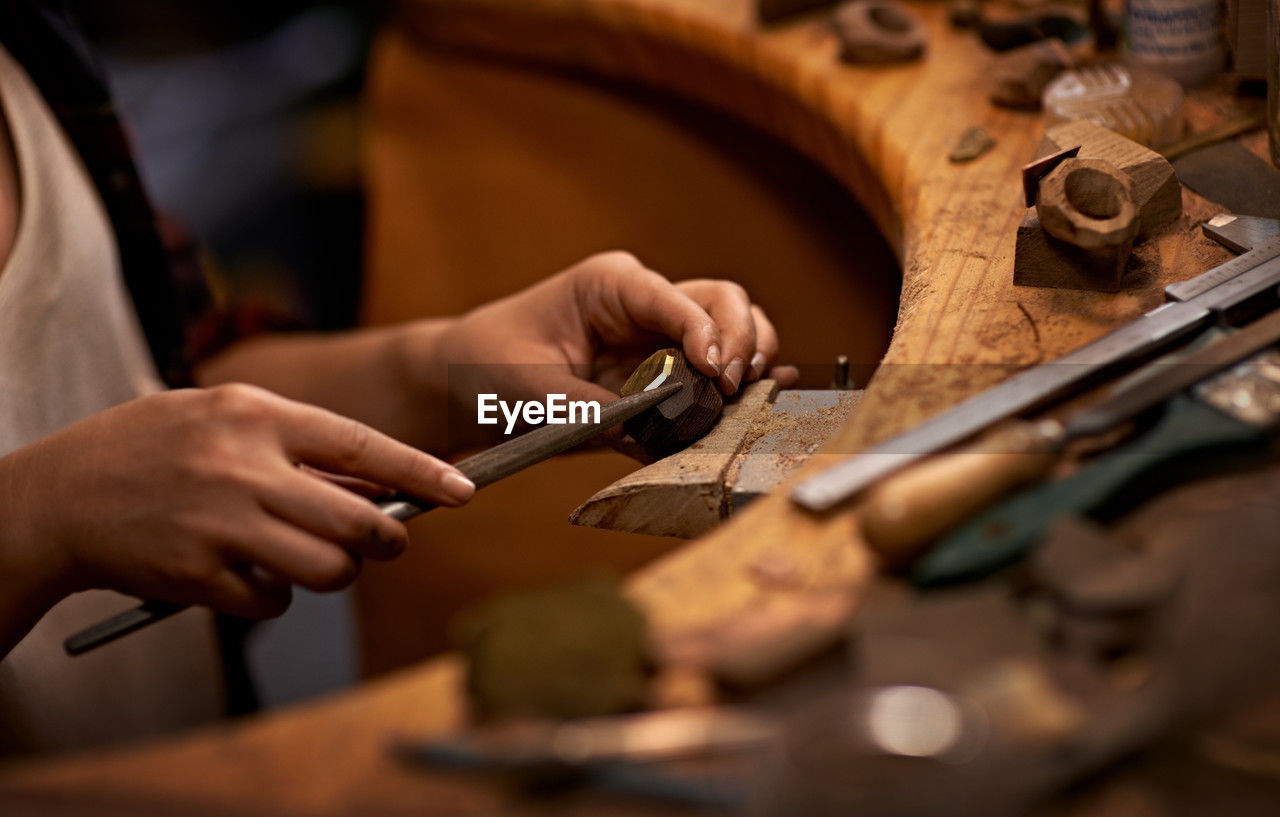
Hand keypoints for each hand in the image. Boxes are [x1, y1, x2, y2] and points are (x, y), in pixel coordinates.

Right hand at [0, 385, 475, 627]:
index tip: (464, 491)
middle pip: (359, 522)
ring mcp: (220, 525)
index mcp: (255, 416)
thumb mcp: (221, 415)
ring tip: (305, 557)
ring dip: (334, 573)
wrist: (56, 497)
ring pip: (326, 570)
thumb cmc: (150, 448)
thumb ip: (297, 444)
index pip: (363, 447)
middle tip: (388, 543)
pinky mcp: (197, 575)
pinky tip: (245, 574)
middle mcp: (243, 469)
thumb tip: (375, 488)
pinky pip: (272, 601)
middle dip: (388, 540)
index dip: (422, 472)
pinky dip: (274, 596)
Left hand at [422, 252, 797, 448]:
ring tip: (747, 395)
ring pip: (732, 331)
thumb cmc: (489, 363)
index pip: (675, 298)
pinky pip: (714, 376)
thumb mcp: (525, 385)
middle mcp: (646, 306)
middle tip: (732, 386)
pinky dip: (742, 387)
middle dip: (739, 340)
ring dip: (748, 360)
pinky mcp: (663, 377)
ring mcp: (660, 340)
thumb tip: (640, 433)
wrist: (468, 384)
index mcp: (611, 286)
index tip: (714, 371)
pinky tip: (769, 396)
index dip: (705, 331)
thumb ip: (583, 407)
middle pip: (722, 302)